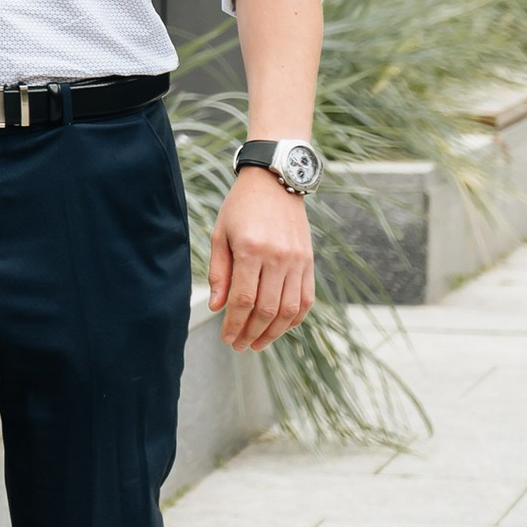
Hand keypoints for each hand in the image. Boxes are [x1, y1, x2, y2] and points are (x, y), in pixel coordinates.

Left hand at [208, 167, 313, 350]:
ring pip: (289, 310)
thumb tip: (217, 307)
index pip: (243, 300)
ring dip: (274, 333)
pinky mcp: (309, 262)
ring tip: (258, 343)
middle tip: (239, 346)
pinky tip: (281, 328)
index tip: (227, 338)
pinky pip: (306, 299)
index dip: (234, 324)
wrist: (276, 180)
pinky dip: (295, 319)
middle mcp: (277, 257)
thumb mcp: (220, 234)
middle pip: (266, 310)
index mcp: (251, 249)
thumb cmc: (241, 206)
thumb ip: (219, 272)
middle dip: (251, 334)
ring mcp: (297, 261)